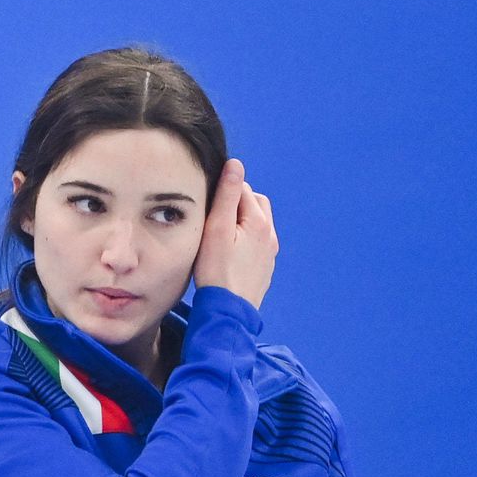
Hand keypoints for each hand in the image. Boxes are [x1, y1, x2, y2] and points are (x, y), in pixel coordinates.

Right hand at [191, 158, 277, 309]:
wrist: (228, 311)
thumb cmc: (217, 271)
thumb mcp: (217, 229)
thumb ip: (227, 195)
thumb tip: (235, 165)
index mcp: (259, 221)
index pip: (242, 189)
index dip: (223, 192)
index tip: (207, 204)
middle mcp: (269, 234)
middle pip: (255, 203)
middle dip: (236, 202)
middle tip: (213, 216)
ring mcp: (269, 252)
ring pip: (258, 223)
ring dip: (242, 221)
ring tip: (221, 234)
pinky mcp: (265, 267)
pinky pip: (257, 243)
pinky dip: (245, 240)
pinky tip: (229, 252)